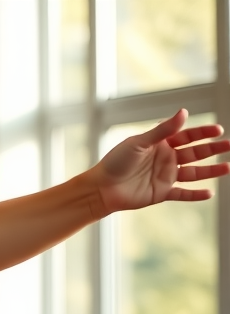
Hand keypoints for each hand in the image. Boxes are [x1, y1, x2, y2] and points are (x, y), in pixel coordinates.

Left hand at [91, 109, 229, 214]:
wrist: (102, 188)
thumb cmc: (115, 162)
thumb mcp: (139, 143)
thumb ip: (163, 130)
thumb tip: (184, 112)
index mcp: (159, 144)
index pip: (186, 136)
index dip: (202, 132)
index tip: (218, 129)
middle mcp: (165, 159)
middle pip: (194, 153)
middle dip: (212, 148)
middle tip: (229, 145)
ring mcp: (165, 176)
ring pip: (193, 173)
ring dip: (210, 171)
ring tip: (227, 167)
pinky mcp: (161, 193)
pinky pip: (182, 194)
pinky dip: (195, 195)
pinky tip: (209, 193)